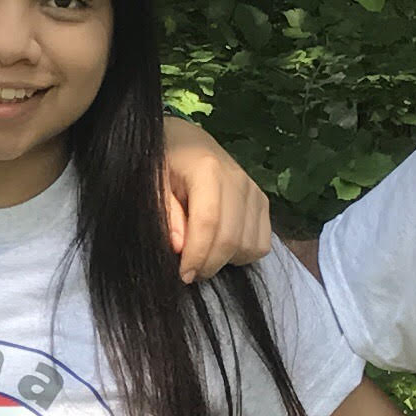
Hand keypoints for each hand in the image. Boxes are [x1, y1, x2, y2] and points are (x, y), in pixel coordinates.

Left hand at [157, 119, 274, 280]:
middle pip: (232, 238)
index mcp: (207, 169)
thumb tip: (179, 247)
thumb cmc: (163, 161)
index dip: (197, 255)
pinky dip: (244, 254)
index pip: (208, 223)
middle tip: (188, 272)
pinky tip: (223, 248)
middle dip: (209, 264)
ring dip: (226, 261)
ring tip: (203, 256)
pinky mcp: (262, 200)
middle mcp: (237, 178)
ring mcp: (253, 190)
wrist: (183, 140)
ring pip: (250, 245)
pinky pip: (263, 242)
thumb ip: (165, 213)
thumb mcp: (152, 181)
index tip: (182, 276)